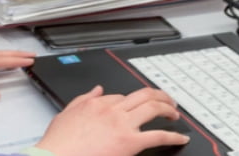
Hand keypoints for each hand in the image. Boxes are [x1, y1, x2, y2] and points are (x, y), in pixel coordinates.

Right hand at [36, 85, 188, 155]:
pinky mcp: (130, 142)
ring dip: (168, 108)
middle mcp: (113, 109)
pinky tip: (180, 137)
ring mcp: (122, 124)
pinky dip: (172, 135)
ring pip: (152, 108)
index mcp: (98, 102)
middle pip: (143, 95)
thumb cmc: (61, 141)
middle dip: (158, 95)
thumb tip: (96, 90)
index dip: (131, 102)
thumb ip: (84, 99)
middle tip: (167, 100)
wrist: (58, 155)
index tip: (136, 108)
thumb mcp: (68, 112)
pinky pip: (157, 135)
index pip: (121, 96)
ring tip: (175, 113)